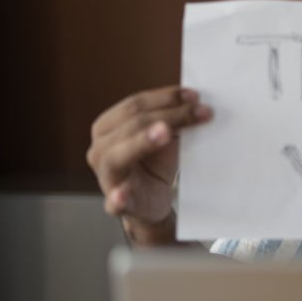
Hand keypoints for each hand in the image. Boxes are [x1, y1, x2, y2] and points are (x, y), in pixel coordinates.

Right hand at [86, 85, 211, 226]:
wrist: (152, 202)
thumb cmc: (155, 164)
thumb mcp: (164, 137)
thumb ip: (172, 119)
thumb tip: (197, 101)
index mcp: (108, 127)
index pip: (135, 105)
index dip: (165, 98)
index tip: (194, 95)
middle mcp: (100, 149)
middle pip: (133, 125)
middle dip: (170, 116)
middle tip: (201, 111)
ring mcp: (106, 177)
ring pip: (118, 156)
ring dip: (143, 142)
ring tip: (165, 132)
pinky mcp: (117, 205)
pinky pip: (115, 201)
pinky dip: (118, 197)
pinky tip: (122, 194)